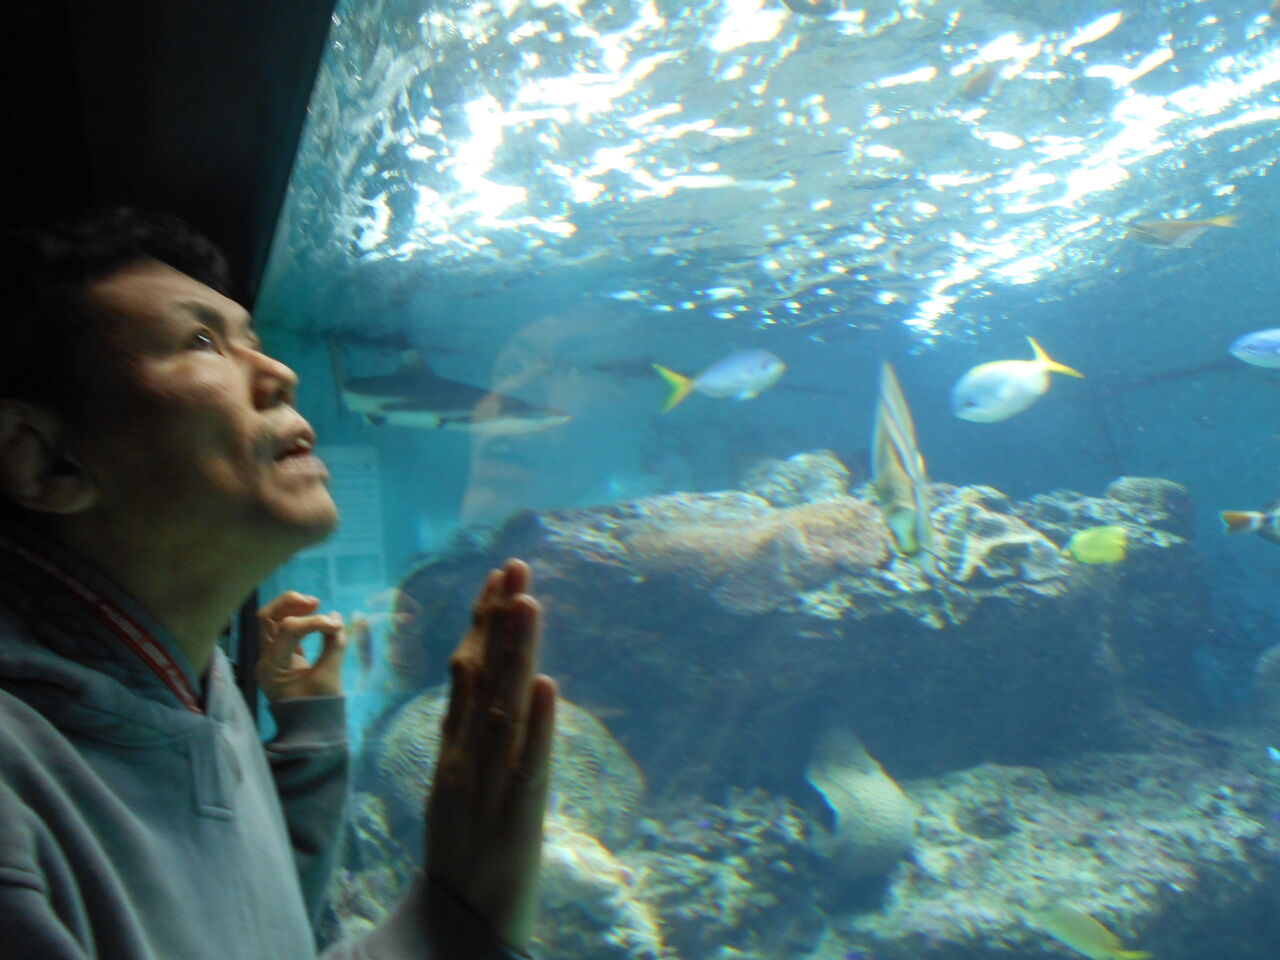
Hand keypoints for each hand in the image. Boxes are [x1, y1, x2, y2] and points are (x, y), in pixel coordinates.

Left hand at [256, 591, 346, 700]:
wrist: (309, 732)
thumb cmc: (318, 710)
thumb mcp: (328, 677)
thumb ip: (334, 645)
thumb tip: (336, 618)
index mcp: (272, 667)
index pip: (287, 629)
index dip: (313, 621)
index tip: (336, 625)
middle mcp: (265, 658)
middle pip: (266, 618)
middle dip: (290, 604)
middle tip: (316, 603)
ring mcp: (271, 656)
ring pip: (271, 619)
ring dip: (292, 608)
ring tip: (317, 605)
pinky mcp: (282, 655)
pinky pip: (283, 629)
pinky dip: (298, 619)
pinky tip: (316, 617)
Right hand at [426, 559, 556, 951]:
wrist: (459, 920)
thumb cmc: (465, 848)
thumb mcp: (459, 780)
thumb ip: (469, 732)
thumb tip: (484, 682)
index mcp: (456, 745)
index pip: (471, 671)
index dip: (484, 623)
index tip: (500, 577)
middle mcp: (467, 754)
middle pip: (483, 677)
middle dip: (499, 620)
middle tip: (515, 566)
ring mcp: (488, 781)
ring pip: (503, 708)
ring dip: (515, 655)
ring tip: (528, 602)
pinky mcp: (516, 813)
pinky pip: (527, 764)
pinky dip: (537, 724)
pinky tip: (548, 685)